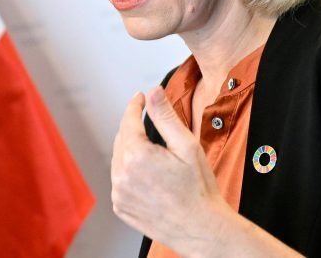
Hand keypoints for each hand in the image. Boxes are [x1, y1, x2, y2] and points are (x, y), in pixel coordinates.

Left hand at [110, 86, 229, 254]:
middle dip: (132, 128)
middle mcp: (122, 174)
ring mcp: (119, 192)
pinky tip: (148, 175)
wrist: (202, 229)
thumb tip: (154, 92)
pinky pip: (119, 181)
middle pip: (121, 139)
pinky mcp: (120, 206)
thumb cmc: (199, 189)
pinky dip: (128, 172)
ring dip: (129, 150)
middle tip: (148, 123)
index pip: (128, 120)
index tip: (139, 97)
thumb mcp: (186, 146)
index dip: (135, 105)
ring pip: (118, 160)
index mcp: (136, 155)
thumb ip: (165, 116)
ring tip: (152, 152)